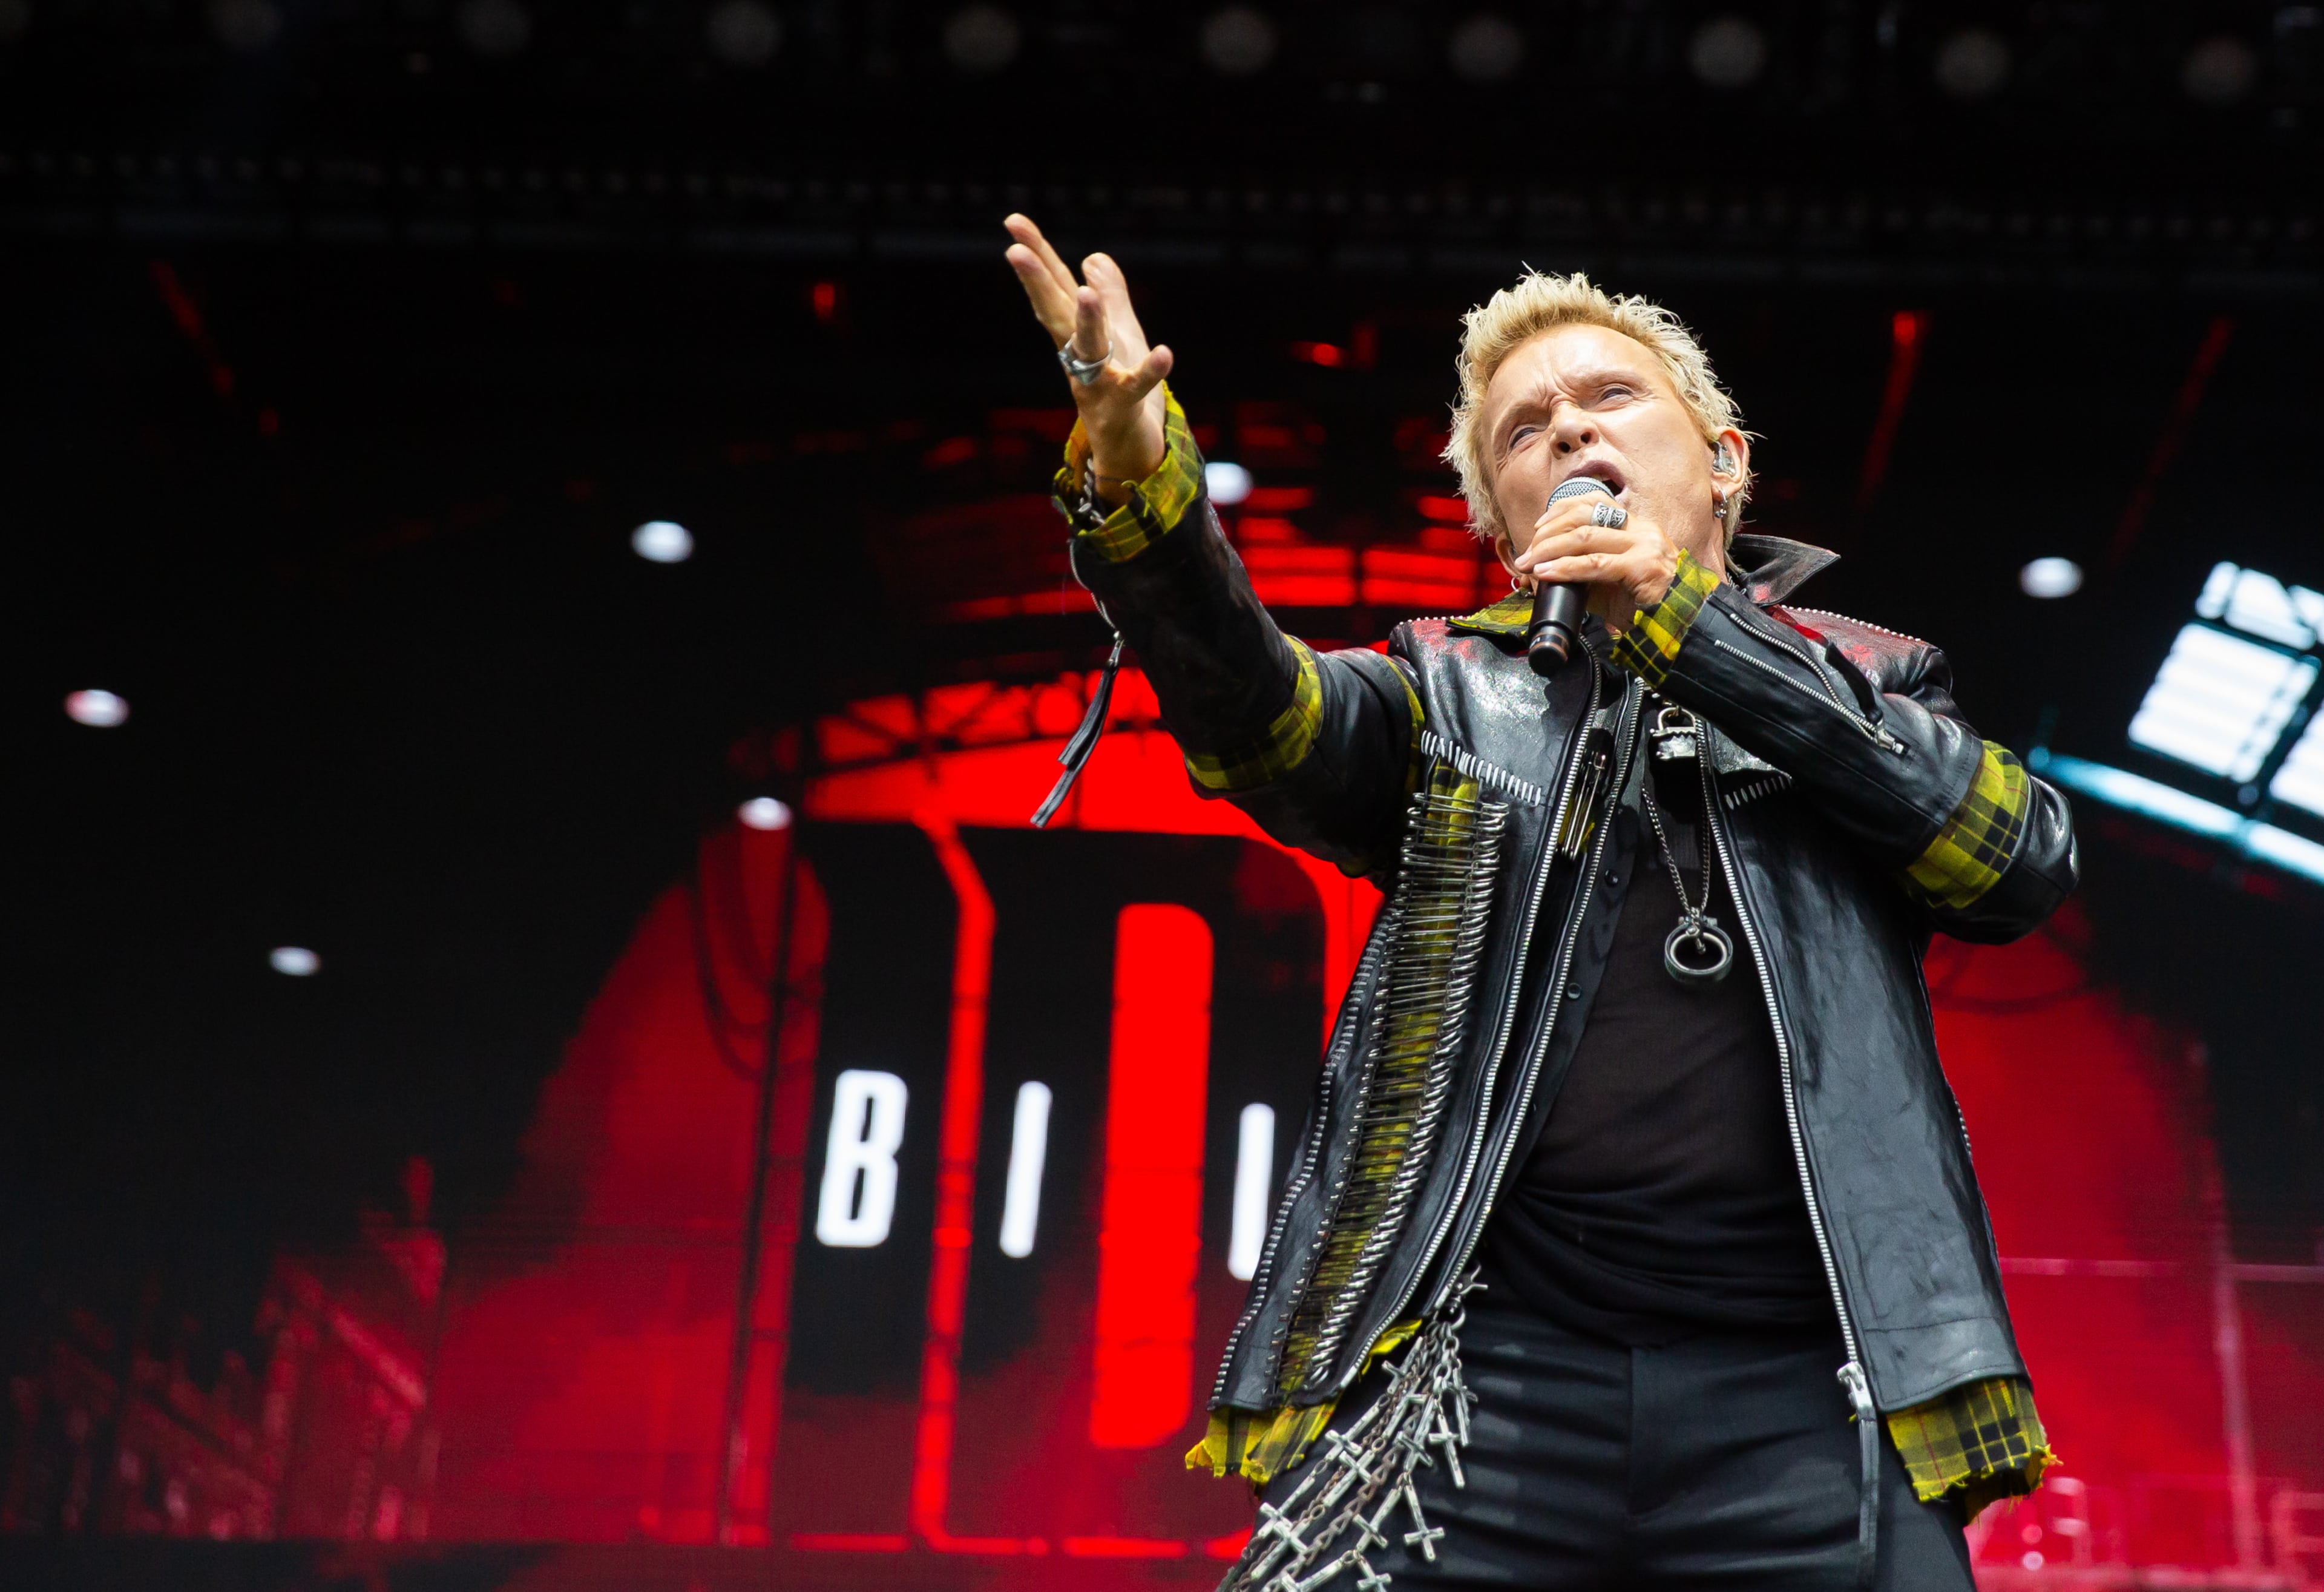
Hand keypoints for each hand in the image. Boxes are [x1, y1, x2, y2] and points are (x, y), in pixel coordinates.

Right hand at [1003, 213, 1173, 498]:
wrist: (1130, 448)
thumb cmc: (1121, 388)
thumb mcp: (1121, 334)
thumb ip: (1111, 295)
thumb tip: (1092, 257)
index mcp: (1075, 334)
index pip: (1054, 286)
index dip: (1037, 253)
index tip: (1014, 222)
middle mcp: (1077, 356)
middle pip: (1054, 313)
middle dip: (1037, 282)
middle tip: (1015, 251)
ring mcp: (1096, 382)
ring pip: (1088, 348)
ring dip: (1087, 321)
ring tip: (1085, 294)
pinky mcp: (1121, 406)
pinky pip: (1136, 387)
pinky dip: (1151, 371)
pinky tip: (1165, 353)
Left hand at [1510, 495, 1683, 633]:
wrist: (1678, 624)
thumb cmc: (1644, 603)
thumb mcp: (1611, 580)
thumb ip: (1585, 570)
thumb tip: (1544, 571)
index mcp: (1636, 527)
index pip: (1596, 502)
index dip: (1563, 508)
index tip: (1540, 525)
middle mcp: (1641, 530)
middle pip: (1585, 517)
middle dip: (1548, 534)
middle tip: (1527, 554)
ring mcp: (1644, 546)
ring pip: (1585, 537)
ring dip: (1549, 550)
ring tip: (1529, 564)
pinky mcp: (1641, 567)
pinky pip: (1595, 564)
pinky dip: (1565, 568)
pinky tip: (1546, 573)